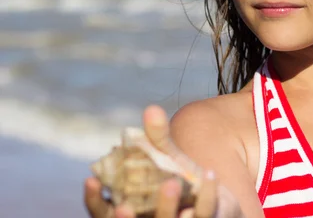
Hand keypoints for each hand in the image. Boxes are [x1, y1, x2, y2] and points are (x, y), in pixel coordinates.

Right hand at [84, 105, 243, 217]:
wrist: (218, 200)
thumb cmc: (181, 181)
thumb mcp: (167, 159)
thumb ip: (157, 139)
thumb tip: (152, 109)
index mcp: (132, 212)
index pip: (102, 213)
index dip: (94, 200)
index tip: (91, 180)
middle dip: (132, 215)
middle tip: (128, 190)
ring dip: (167, 207)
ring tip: (172, 182)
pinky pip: (205, 212)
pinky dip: (208, 194)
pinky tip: (210, 174)